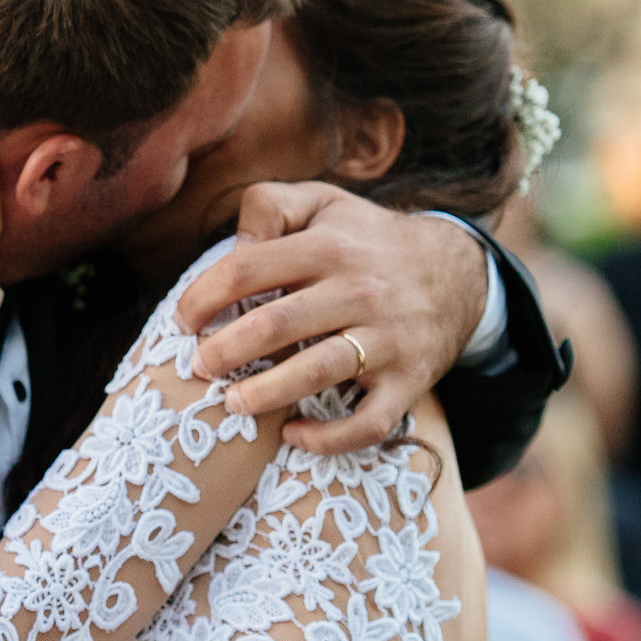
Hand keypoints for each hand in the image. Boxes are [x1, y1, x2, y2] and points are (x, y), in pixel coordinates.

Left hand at [179, 185, 484, 453]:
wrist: (458, 271)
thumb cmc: (367, 240)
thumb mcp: (323, 202)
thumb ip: (271, 206)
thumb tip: (234, 245)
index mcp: (329, 245)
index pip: (250, 268)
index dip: (204, 295)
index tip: (183, 320)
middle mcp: (360, 289)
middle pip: (280, 322)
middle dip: (228, 349)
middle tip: (198, 367)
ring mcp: (388, 338)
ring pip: (321, 370)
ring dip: (268, 392)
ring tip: (233, 404)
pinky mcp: (410, 381)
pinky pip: (371, 421)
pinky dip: (330, 437)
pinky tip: (293, 435)